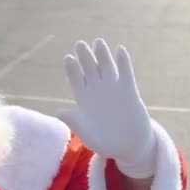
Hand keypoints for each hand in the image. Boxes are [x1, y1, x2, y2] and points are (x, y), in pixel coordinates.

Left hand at [58, 38, 155, 177]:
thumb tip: (59, 112)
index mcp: (84, 100)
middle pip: (89, 69)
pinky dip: (123, 62)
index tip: (68, 58)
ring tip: (98, 42)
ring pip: (106, 67)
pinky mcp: (129, 91)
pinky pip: (126, 73)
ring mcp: (113, 89)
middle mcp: (97, 91)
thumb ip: (74, 122)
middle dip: (85, 57)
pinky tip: (120, 50)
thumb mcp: (87, 134)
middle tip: (79, 44)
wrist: (128, 146)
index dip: (72, 69)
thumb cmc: (104, 142)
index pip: (76, 80)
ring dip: (103, 55)